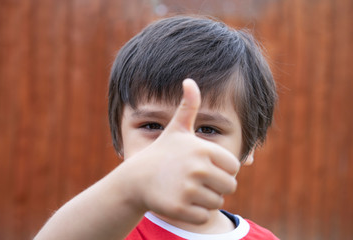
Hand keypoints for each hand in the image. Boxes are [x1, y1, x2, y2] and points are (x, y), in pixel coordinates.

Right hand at [118, 79, 239, 223]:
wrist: (136, 179)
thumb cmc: (162, 153)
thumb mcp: (177, 129)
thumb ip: (188, 106)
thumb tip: (189, 80)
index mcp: (203, 149)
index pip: (234, 168)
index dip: (222, 170)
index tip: (206, 168)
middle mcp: (198, 169)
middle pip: (229, 187)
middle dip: (216, 186)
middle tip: (198, 181)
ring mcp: (188, 190)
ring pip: (217, 203)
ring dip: (205, 200)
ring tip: (188, 190)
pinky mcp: (179, 209)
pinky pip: (204, 217)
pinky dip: (196, 213)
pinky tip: (182, 202)